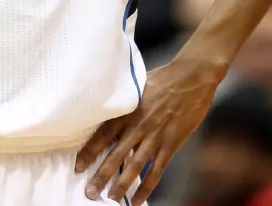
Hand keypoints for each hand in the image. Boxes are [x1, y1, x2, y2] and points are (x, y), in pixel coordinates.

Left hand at [76, 58, 222, 202]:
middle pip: (116, 155)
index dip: (90, 152)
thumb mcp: (137, 86)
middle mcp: (139, 125)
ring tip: (111, 198)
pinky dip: (147, 187)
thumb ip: (124, 102)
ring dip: (121, 184)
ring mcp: (155, 137)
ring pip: (134, 166)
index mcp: (128, 110)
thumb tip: (107, 110)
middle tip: (90, 191)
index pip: (103, 135)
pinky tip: (138, 199)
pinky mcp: (171, 145)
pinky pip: (156, 170)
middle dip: (101, 175)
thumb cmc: (163, 78)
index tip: (78, 165)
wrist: (192, 78)